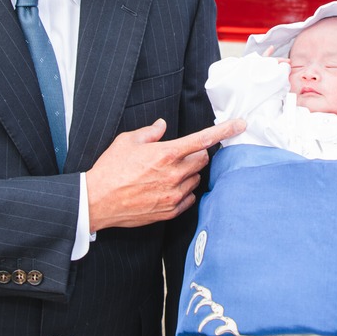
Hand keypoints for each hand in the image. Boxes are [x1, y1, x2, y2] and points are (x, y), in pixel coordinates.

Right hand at [86, 118, 245, 231]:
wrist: (97, 201)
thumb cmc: (110, 169)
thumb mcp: (127, 141)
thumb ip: (150, 132)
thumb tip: (162, 126)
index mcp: (166, 154)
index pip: (203, 139)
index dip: (225, 130)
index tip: (240, 125)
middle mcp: (174, 174)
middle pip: (202, 160)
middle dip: (197, 154)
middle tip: (179, 155)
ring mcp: (173, 195)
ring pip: (196, 179)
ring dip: (188, 174)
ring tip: (166, 174)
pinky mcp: (169, 211)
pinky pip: (189, 199)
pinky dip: (183, 192)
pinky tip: (167, 189)